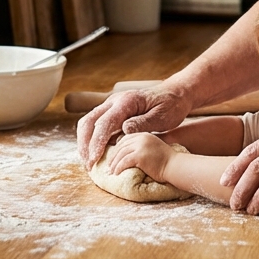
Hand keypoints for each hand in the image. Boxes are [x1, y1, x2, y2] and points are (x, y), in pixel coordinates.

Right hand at [77, 87, 192, 167]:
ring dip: (85, 142)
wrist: (174, 94)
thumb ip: (142, 123)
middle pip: (89, 121)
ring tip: (88, 162)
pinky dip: (91, 139)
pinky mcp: (112, 112)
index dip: (97, 142)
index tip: (94, 159)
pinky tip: (94, 153)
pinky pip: (96, 124)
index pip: (104, 122)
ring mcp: (111, 106)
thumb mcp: (161, 116)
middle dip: (85, 144)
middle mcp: (114, 101)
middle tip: (88, 164)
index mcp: (126, 101)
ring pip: (89, 122)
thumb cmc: (171, 105)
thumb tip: (123, 131)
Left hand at [108, 133, 173, 181]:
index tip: (113, 157)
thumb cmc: (165, 161)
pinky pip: (124, 161)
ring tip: (112, 172)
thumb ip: (141, 147)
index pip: (125, 139)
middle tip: (109, 166)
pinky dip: (119, 168)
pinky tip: (117, 174)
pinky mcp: (140, 155)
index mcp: (144, 134)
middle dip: (113, 156)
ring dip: (114, 164)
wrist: (175, 166)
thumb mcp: (152, 148)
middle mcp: (142, 137)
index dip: (117, 148)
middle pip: (121, 145)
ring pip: (121, 154)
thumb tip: (127, 154)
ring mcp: (141, 145)